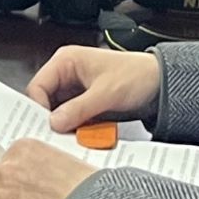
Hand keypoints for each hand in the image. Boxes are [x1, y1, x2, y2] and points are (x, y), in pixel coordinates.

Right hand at [25, 43, 163, 130]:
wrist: (162, 83)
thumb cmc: (137, 76)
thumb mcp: (107, 93)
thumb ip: (79, 108)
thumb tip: (54, 123)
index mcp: (65, 61)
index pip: (37, 86)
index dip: (38, 108)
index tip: (47, 128)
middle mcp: (66, 74)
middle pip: (45, 101)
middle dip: (53, 120)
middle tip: (60, 137)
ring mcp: (75, 89)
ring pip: (58, 112)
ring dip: (66, 126)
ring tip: (77, 137)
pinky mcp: (84, 102)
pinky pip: (72, 118)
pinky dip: (77, 128)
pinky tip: (85, 135)